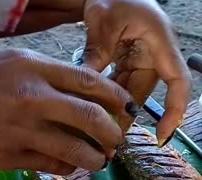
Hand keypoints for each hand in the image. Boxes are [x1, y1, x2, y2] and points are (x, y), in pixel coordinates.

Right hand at [0, 48, 130, 174]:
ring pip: (76, 148)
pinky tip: (72, 167)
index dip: (115, 94)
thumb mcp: (9, 60)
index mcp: (33, 68)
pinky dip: (68, 168)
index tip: (127, 105)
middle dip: (113, 129)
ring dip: (96, 156)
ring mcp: (23, 129)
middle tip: (119, 135)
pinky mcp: (10, 155)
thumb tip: (75, 88)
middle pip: (91, 116)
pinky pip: (51, 166)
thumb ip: (44, 72)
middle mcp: (33, 97)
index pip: (88, 81)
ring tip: (102, 157)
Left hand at [83, 0, 191, 145]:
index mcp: (159, 43)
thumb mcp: (104, 22)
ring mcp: (139, 60)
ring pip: (129, 90)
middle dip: (127, 114)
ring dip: (115, 106)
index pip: (177, 81)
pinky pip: (119, 82)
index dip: (174, 109)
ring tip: (98, 125)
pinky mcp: (126, 61)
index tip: (164, 134)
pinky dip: (107, 94)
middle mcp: (153, 55)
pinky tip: (93, 105)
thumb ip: (98, 52)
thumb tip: (86, 84)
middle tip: (108, 134)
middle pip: (143, 92)